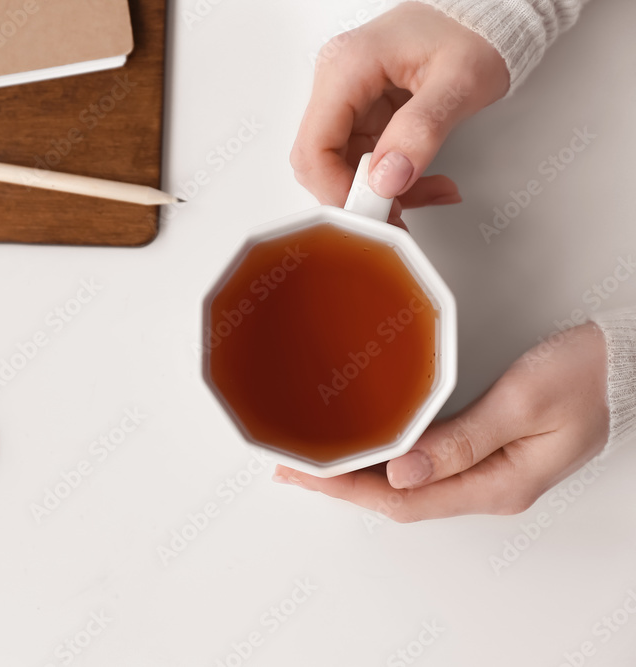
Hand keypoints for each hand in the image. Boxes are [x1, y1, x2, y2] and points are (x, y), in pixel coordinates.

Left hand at [273, 323, 609, 521]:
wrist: (625, 363)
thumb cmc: (585, 375)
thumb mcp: (524, 401)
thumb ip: (463, 439)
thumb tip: (402, 471)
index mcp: (498, 483)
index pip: (404, 501)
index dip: (348, 490)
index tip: (305, 473)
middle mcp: (487, 485)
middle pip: (398, 498)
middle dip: (341, 485)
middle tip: (290, 465)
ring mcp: (485, 471)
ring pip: (406, 483)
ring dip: (358, 472)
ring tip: (312, 458)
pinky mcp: (483, 449)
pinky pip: (422, 464)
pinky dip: (384, 457)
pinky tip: (361, 445)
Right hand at [290, 2, 509, 225]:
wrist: (485, 14)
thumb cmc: (474, 32)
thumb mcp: (459, 82)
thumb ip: (421, 131)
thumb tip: (386, 179)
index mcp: (347, 67)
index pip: (314, 147)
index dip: (336, 189)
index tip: (373, 211)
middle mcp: (336, 81)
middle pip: (320, 161)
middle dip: (357, 196)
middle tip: (398, 214)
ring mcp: (346, 97)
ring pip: (340, 166)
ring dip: (378, 191)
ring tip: (426, 194)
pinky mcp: (361, 111)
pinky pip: (362, 158)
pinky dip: (389, 177)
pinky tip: (422, 180)